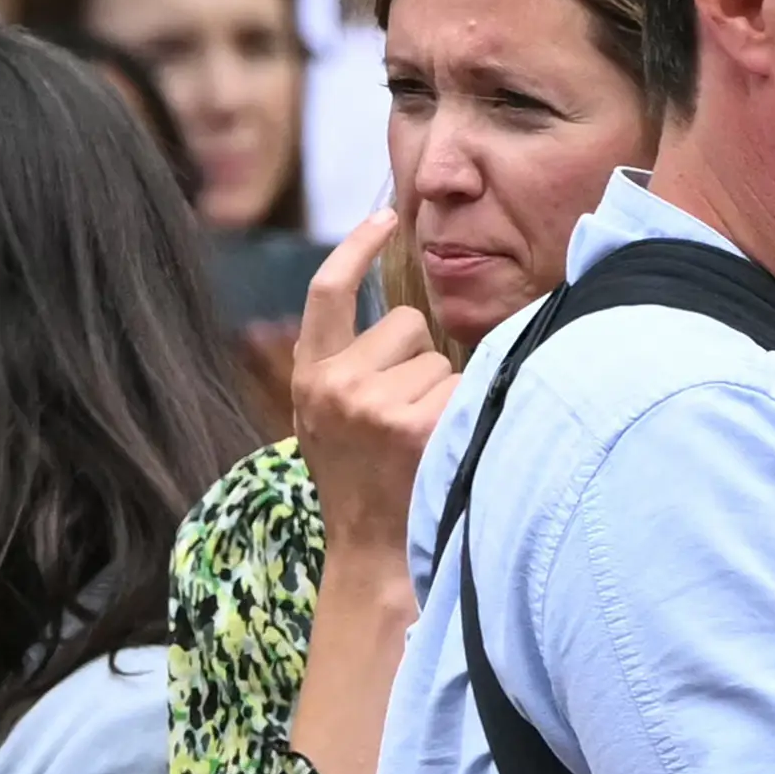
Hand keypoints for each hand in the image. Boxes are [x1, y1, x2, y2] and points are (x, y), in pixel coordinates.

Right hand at [295, 210, 457, 562]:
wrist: (373, 555)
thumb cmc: (367, 487)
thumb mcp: (335, 422)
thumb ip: (356, 371)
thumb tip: (417, 323)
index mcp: (309, 376)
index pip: (327, 291)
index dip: (355, 248)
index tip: (386, 217)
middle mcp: (334, 382)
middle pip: (408, 325)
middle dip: (422, 362)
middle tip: (408, 423)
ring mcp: (372, 403)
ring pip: (442, 361)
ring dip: (445, 395)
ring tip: (423, 443)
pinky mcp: (413, 425)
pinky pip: (464, 389)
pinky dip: (465, 414)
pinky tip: (441, 450)